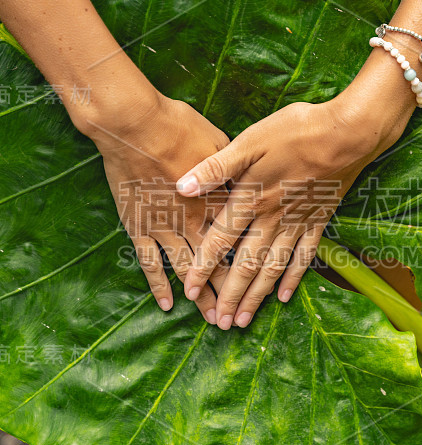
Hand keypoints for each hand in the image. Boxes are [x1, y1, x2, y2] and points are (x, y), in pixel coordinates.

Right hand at [86, 89, 230, 322]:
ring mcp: (165, 226)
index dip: (251, 266)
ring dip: (200, 297)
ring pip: (187, 270)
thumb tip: (250, 180)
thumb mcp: (219, 142)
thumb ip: (234, 169)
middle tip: (238, 318)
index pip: (239, 242)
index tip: (263, 287)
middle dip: (229, 293)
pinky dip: (158, 284)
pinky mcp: (139, 226)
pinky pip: (150, 262)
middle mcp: (194, 221)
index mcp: (217, 201)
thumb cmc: (179, 126)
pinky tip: (168, 304)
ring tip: (212, 320)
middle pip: (217, 264)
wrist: (135, 125)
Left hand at [175, 95, 400, 328]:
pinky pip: (304, 258)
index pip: (220, 240)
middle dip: (230, 296)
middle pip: (246, 265)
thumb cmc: (296, 130)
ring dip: (256, 296)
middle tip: (219, 323)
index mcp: (251, 199)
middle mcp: (273, 219)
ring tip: (243, 321)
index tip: (190, 291)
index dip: (203, 267)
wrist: (348, 132)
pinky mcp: (318, 221)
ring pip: (273, 268)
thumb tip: (181, 186)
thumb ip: (216, 167)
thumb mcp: (251, 140)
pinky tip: (283, 297)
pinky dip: (293, 279)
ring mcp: (297, 223)